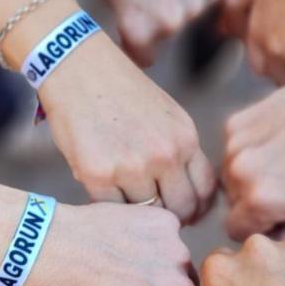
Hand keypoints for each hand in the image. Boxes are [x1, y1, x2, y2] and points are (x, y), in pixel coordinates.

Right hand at [40, 33, 216, 223]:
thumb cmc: (122, 93)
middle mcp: (164, 155)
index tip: (185, 213)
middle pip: (179, 210)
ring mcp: (131, 167)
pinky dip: (110, 205)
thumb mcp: (168, 117)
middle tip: (156, 215)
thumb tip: (190, 196)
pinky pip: (112, 208)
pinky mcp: (98, 175)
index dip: (196, 209)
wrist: (79, 67)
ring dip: (138, 212)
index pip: (204, 193)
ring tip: (128, 198)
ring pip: (145, 213)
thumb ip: (182, 153)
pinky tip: (106, 191)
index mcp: (186, 139)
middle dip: (171, 218)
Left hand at [104, 0, 222, 66]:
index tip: (137, 42)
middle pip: (167, 36)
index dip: (139, 49)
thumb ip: (128, 25)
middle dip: (159, 22)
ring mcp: (196, 7)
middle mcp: (170, 24)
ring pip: (187, 16)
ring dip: (180, 3)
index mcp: (140, 29)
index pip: (144, 59)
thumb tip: (137, 42)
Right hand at [222, 82, 284, 239]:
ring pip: (228, 179)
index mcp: (260, 201)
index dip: (257, 227)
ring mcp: (233, 146)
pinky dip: (247, 153)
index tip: (279, 216)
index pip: (235, 232)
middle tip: (284, 188)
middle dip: (252, 203)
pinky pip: (230, 152)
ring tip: (281, 166)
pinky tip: (275, 145)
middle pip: (230, 205)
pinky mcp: (234, 125)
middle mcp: (238, 174)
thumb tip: (268, 244)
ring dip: (247, 178)